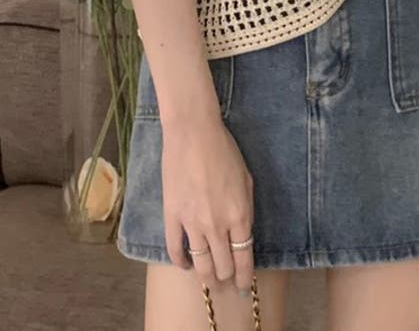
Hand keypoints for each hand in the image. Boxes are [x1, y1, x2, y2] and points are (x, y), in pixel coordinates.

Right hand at [161, 113, 254, 294]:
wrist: (193, 133)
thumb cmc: (224, 150)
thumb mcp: (246, 179)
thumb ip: (245, 209)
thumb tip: (242, 232)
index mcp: (239, 214)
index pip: (243, 258)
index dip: (245, 277)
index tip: (245, 285)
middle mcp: (217, 225)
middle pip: (222, 266)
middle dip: (226, 278)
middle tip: (226, 280)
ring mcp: (192, 223)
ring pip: (200, 264)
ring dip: (206, 276)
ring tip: (208, 279)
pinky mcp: (171, 216)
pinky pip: (174, 249)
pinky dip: (181, 261)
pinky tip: (186, 263)